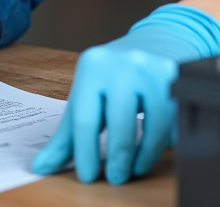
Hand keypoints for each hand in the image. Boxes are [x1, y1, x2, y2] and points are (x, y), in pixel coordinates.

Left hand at [31, 4, 219, 184]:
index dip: (85, 152)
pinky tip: (158, 147)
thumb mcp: (88, 95)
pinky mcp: (178, 77)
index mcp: (93, 66)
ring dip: (146, 153)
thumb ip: (67, 134)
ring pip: (154, 123)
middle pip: (120, 122)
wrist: (155, 42)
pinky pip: (175, 118)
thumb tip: (42, 166)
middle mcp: (122, 63)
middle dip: (118, 158)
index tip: (87, 176)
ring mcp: (152, 68)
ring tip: (137, 167)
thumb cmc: (115, 75)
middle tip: (116, 177)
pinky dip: (168, 139)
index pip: (85, 118)